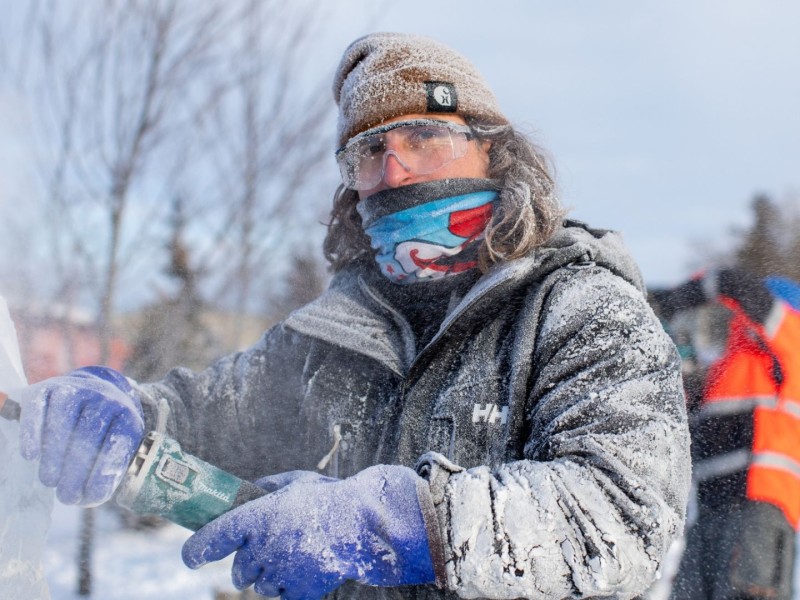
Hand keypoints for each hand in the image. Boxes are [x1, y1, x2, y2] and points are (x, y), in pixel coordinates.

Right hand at [19, 366, 143, 505]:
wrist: (96, 390)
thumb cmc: (107, 430)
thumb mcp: (120, 446)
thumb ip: (111, 470)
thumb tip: (92, 497)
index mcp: (127, 414)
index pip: (119, 442)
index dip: (104, 473)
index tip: (91, 498)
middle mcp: (104, 396)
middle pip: (89, 433)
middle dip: (76, 470)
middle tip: (66, 496)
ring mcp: (76, 388)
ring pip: (62, 419)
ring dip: (54, 454)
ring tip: (50, 481)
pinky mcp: (48, 388)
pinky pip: (37, 407)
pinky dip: (32, 431)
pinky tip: (31, 455)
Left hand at [182, 465, 435, 598]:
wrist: (364, 523)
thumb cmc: (329, 497)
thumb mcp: (294, 483)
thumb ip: (264, 489)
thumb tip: (243, 494)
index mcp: (257, 518)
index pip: (211, 540)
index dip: (196, 550)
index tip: (192, 557)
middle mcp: (262, 548)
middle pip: (238, 571)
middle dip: (247, 563)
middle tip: (268, 548)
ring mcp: (280, 573)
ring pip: (260, 586)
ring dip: (269, 575)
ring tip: (295, 554)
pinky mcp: (298, 592)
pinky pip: (283, 595)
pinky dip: (291, 585)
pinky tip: (308, 566)